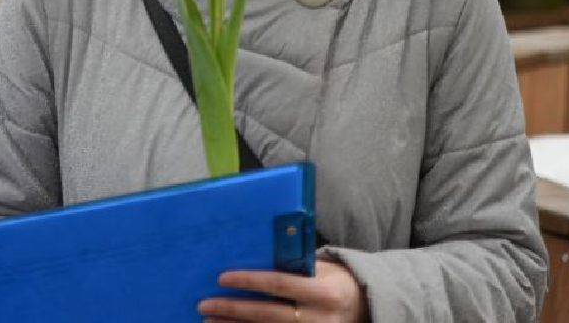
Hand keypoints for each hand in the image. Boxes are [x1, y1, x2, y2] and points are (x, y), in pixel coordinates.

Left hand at [199, 261, 365, 321]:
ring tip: (209, 321)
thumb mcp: (321, 269)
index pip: (279, 284)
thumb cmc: (335, 281)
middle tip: (204, 305)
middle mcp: (318, 318)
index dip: (249, 281)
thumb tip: (253, 252)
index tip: (221, 278)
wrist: (364, 308)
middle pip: (267, 315)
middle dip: (232, 310)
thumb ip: (293, 266)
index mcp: (323, 292)